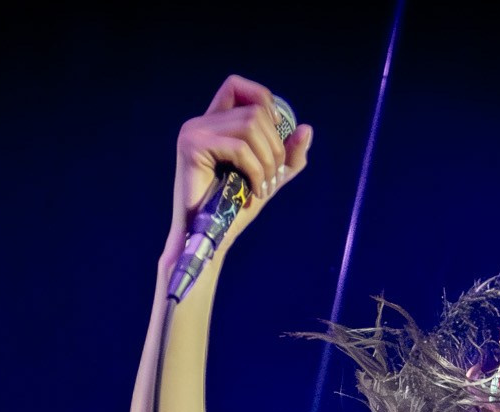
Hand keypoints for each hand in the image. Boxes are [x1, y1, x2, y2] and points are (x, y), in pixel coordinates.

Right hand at [170, 74, 312, 249]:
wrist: (209, 237)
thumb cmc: (234, 209)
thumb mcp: (270, 177)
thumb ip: (289, 156)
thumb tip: (306, 128)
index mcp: (214, 124)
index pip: (237, 86)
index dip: (263, 101)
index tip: (275, 134)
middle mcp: (200, 123)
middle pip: (254, 111)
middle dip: (275, 145)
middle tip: (274, 176)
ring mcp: (194, 132)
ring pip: (250, 124)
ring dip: (267, 158)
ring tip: (265, 185)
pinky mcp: (192, 147)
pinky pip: (240, 147)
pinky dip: (256, 169)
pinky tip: (256, 190)